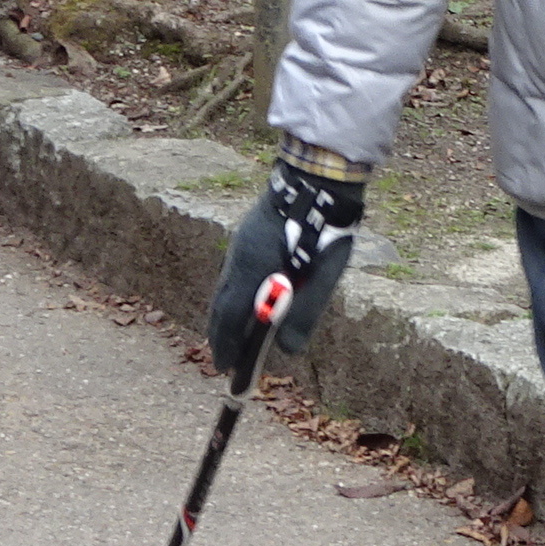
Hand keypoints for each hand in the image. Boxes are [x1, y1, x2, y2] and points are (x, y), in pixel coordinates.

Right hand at [205, 155, 363, 380]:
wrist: (317, 178)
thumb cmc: (324, 229)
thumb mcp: (322, 276)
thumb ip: (304, 313)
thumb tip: (287, 351)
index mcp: (254, 269)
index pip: (230, 316)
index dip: (225, 344)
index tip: (223, 367)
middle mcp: (238, 257)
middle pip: (221, 304)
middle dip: (220, 334)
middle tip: (223, 360)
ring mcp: (240, 244)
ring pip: (224, 288)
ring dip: (225, 315)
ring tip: (230, 337)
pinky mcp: (247, 235)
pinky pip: (232, 273)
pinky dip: (232, 295)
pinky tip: (245, 301)